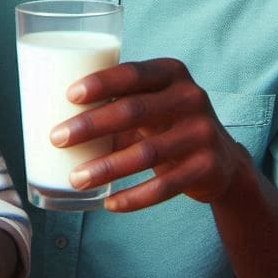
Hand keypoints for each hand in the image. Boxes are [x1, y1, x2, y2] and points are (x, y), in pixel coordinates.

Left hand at [54, 58, 251, 212]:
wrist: (222, 161)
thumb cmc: (168, 125)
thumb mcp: (152, 105)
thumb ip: (118, 104)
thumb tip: (56, 117)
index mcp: (172, 73)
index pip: (133, 73)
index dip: (101, 83)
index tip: (68, 96)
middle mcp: (191, 97)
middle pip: (134, 111)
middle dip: (91, 125)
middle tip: (57, 138)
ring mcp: (202, 133)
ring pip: (147, 153)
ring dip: (106, 168)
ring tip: (75, 179)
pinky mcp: (207, 167)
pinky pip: (164, 187)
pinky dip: (134, 198)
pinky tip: (109, 203)